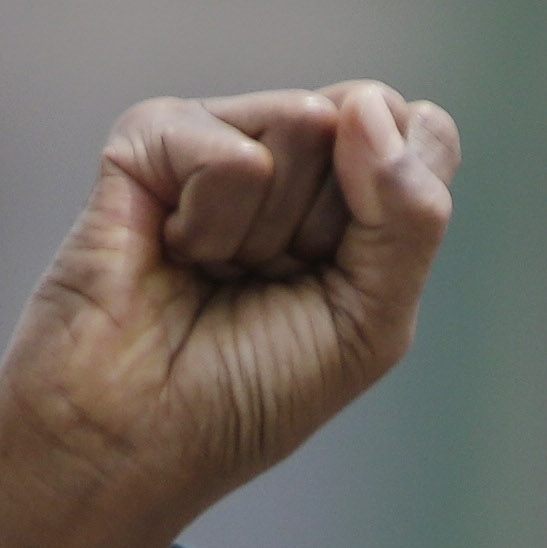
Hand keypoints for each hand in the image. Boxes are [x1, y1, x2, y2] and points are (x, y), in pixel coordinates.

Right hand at [0, 82, 459, 547]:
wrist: (128, 442)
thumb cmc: (241, 399)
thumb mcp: (371, 323)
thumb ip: (412, 214)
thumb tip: (367, 105)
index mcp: (350, 201)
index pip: (418, 132)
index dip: (396, 201)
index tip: (337, 278)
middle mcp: (288, 160)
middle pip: (361, 122)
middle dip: (324, 228)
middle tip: (261, 285)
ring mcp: (216, 141)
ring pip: (300, 124)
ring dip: (262, 233)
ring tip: (210, 276)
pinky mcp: (149, 140)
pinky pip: (229, 148)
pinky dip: (209, 223)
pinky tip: (170, 255)